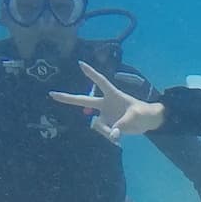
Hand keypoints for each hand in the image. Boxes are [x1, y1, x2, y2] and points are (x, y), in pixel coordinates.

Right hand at [50, 61, 167, 139]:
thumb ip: (123, 125)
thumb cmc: (143, 113)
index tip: (80, 63)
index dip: (91, 73)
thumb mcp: (136, 116)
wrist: (148, 122)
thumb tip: (113, 135)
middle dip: (68, 98)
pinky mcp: (107, 125)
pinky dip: (109, 137)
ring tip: (118, 135)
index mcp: (113, 95)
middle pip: (84, 100)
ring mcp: (105, 114)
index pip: (101, 82)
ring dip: (105, 131)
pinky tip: (118, 138)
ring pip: (96, 124)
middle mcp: (105, 104)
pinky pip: (102, 132)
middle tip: (52, 94)